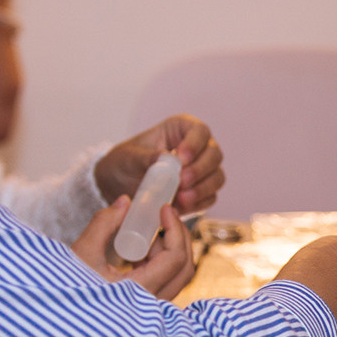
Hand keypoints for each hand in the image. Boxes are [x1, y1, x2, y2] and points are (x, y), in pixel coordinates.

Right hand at [72, 200, 194, 299]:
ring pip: (175, 276)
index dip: (174, 229)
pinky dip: (158, 262)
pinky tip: (139, 250)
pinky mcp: (145, 307)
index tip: (164, 208)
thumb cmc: (67, 289)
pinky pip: (163, 282)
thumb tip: (126, 201)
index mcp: (139, 293)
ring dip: (167, 249)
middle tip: (164, 215)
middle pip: (184, 268)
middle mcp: (151, 305)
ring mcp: (150, 308)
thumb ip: (104, 223)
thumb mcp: (83, 252)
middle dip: (177, 237)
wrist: (59, 318)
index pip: (175, 259)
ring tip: (145, 230)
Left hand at [94, 116, 223, 215]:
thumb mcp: (129, 157)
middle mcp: (197, 148)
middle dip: (200, 169)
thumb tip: (165, 158)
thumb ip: (147, 157)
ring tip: (181, 197)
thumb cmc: (125, 163)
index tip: (180, 158)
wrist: (119, 185)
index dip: (195, 144)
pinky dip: (198, 203)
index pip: (200, 131)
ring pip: (217, 177)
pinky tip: (182, 206)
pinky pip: (210, 198)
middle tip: (182, 181)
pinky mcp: (200, 193)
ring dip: (202, 188)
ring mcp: (202, 171)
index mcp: (181, 130)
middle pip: (214, 155)